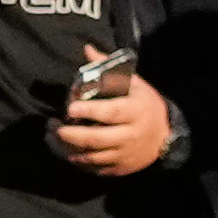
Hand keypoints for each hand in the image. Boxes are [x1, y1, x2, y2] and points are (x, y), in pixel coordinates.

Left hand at [49, 65, 178, 176]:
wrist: (165, 137)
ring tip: (52, 136)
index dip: (90, 111)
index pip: (111, 112)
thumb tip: (87, 49)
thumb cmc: (145, 105)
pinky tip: (63, 151)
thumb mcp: (134, 84)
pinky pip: (93, 168)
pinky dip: (75, 161)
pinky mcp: (118, 168)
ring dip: (67, 148)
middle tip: (54, 125)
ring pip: (92, 156)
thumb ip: (108, 68)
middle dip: (72, 134)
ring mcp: (124, 155)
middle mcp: (131, 135)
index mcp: (135, 111)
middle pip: (97, 139)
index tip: (70, 108)